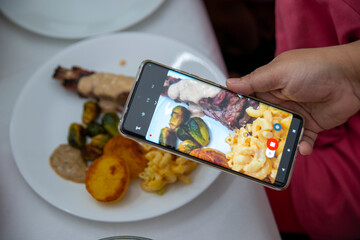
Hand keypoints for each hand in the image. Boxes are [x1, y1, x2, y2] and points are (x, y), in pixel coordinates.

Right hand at [226, 41, 359, 154]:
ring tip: (274, 154)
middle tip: (247, 147)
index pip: (247, 101)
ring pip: (278, 134)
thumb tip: (228, 83)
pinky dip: (300, 147)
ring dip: (276, 144)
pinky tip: (302, 148)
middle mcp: (278, 102)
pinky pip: (300, 140)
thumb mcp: (280, 72)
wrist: (351, 78)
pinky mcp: (309, 126)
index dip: (237, 113)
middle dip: (255, 134)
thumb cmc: (314, 68)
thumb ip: (255, 81)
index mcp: (268, 87)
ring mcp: (294, 115)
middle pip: (260, 123)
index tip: (226, 126)